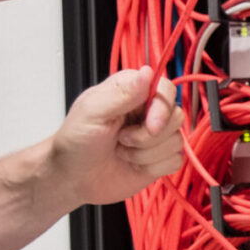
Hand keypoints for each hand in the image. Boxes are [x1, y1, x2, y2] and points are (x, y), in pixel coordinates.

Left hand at [46, 67, 184, 210]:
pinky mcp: (159, 159)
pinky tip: (132, 163)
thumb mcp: (93, 111)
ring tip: (122, 151)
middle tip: (122, 139)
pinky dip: (153, 166)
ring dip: (146, 153)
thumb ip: (123, 93)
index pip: (165, 89)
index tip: (151, 125)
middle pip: (175, 116)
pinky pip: (175, 161)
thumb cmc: (76, 141)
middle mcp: (146, 111)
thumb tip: (148, 71)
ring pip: (177, 141)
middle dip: (148, 135)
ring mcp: (154, 136)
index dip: (162, 107)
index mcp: (131, 90)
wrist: (72, 178)